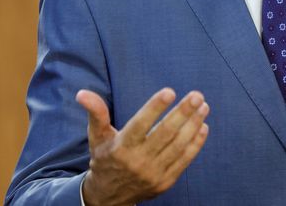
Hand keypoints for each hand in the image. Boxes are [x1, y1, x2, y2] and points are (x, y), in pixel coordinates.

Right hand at [75, 88, 209, 205]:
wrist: (109, 196)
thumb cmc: (105, 158)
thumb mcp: (97, 136)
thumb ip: (96, 113)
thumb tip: (82, 93)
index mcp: (121, 147)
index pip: (140, 125)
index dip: (155, 107)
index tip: (170, 91)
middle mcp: (138, 161)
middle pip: (165, 133)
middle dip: (183, 113)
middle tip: (196, 95)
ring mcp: (153, 173)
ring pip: (178, 146)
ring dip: (193, 125)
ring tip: (203, 107)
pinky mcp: (165, 182)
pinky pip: (184, 160)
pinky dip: (196, 143)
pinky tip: (203, 126)